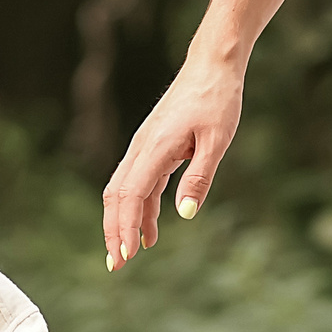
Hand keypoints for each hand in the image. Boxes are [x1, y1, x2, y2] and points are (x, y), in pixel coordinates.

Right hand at [103, 56, 244, 269]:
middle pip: (117, 196)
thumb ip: (200, 177)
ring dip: (123, 222)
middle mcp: (142, 148)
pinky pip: (138, 183)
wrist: (212, 66)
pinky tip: (150, 230)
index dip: (127, 227)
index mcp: (156, 147)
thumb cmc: (218, 100)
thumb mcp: (217, 141)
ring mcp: (144, 146)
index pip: (132, 194)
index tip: (127, 255)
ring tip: (127, 254)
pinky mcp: (152, 147)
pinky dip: (140, 208)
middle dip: (113, 231)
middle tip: (116, 265)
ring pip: (123, 190)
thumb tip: (185, 214)